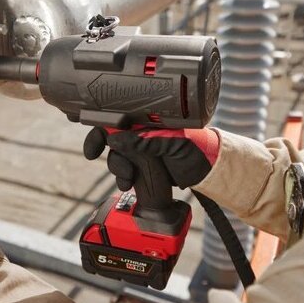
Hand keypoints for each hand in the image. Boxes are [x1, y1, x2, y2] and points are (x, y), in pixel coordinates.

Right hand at [83, 127, 219, 190]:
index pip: (117, 118)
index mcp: (147, 119)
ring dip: (117, 169)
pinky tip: (128, 183)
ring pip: (117, 157)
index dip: (100, 129)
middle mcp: (142, 132)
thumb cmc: (197, 147)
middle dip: (106, 152)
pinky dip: (123, 178)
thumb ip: (145, 140)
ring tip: (126, 179)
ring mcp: (143, 150)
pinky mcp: (145, 167)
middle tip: (101, 161)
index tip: (93, 147)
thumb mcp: (172, 141)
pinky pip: (126, 171)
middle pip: (112, 139)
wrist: (210, 170)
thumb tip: (116, 139)